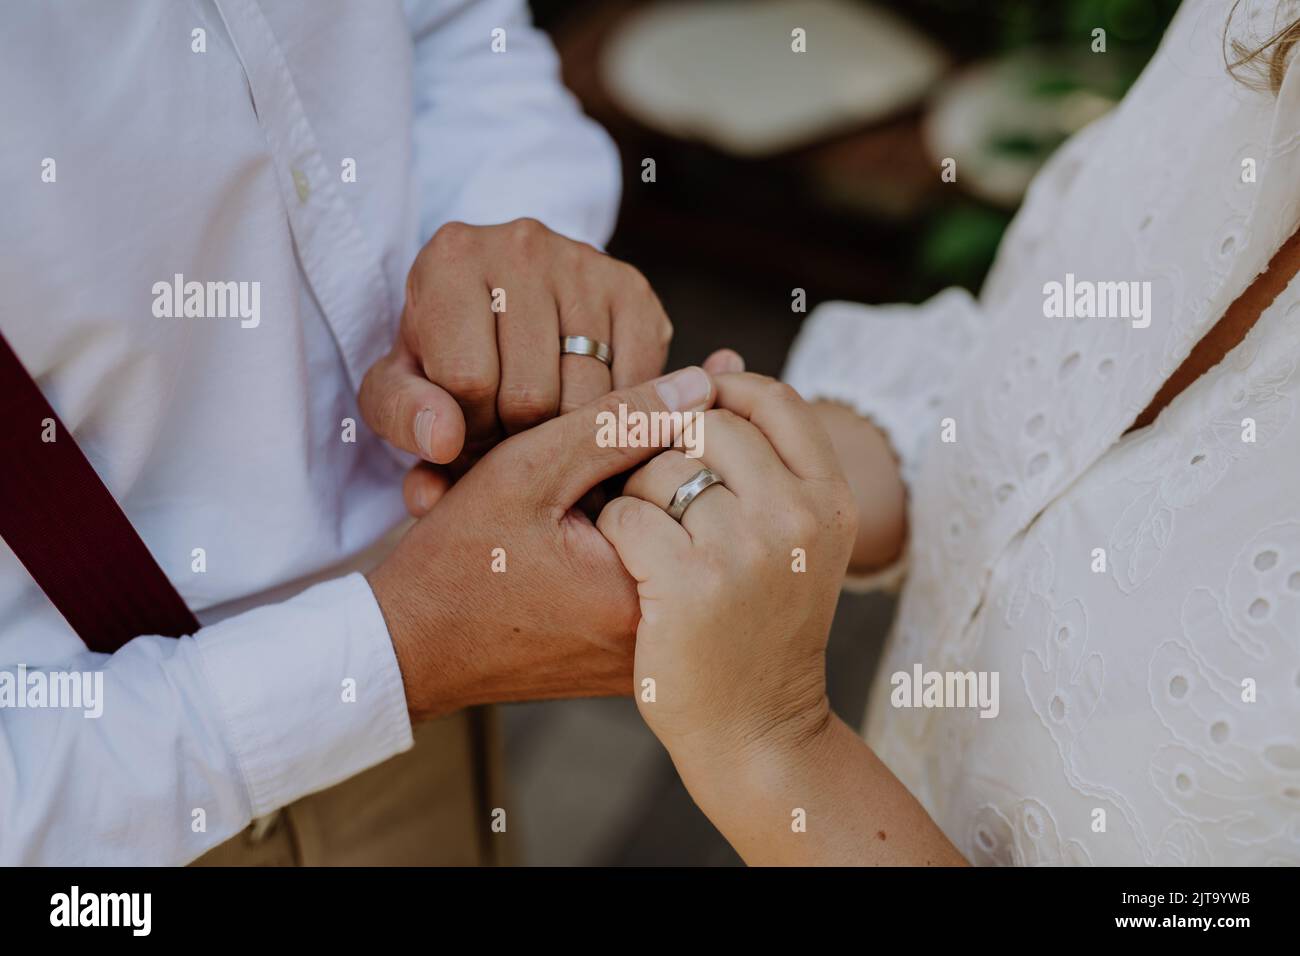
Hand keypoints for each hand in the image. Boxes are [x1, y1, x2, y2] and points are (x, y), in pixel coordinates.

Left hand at [358, 219, 673, 515]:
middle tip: (508, 428)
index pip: (468, 382)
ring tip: (543, 420)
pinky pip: (635, 384)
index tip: (467, 425)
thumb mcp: (400, 383)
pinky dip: (612, 414)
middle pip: (530, 396)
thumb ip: (403, 415)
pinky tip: (584, 406)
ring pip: (586, 397)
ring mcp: (583, 263)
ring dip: (565, 433)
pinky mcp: (632, 288)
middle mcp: (520, 246)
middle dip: (517, 435)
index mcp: (450, 261)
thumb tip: (444, 442)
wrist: (501, 297)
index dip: (468, 428)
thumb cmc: (445, 350)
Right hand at [366, 365, 715, 719]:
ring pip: (669, 551)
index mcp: (648, 590)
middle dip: (653, 473)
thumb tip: (699, 384)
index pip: (699, 479)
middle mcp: (663, 635)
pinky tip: (571, 543)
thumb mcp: (528, 470)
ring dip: (639, 510)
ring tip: (568, 512)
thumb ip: (618, 422)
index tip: (608, 437)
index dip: (660, 433)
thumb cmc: (455, 562)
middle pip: (690, 519)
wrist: (409, 652)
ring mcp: (646, 656)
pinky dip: (623, 553)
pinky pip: (646, 587)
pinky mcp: (625, 664)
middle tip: (579, 486)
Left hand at [596, 373, 856, 778]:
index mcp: (831, 498)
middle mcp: (799, 516)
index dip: (720, 393)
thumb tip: (723, 354)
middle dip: (667, 450)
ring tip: (652, 543)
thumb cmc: (761, 624)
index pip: (771, 398)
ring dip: (636, 496)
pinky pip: (625, 512)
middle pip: (705, 424)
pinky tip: (632, 568)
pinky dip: (613, 533)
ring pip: (659, 468)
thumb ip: (764, 449)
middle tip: (661, 499)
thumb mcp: (792, 535)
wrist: (755, 730)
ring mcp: (748, 549)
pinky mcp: (690, 583)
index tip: (687, 424)